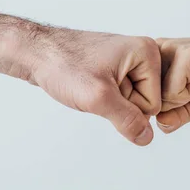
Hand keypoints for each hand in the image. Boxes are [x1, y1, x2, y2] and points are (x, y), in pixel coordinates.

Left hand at [8, 25, 161, 145]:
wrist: (36, 53)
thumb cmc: (63, 64)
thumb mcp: (98, 98)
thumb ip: (127, 120)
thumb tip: (146, 137)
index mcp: (146, 52)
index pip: (153, 104)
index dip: (126, 106)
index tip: (104, 88)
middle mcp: (142, 54)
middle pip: (145, 103)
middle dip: (119, 104)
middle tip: (96, 86)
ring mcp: (129, 62)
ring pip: (131, 102)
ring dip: (110, 102)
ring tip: (91, 84)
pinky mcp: (116, 70)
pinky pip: (119, 96)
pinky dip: (103, 98)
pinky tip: (90, 86)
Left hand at [156, 30, 189, 132]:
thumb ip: (175, 115)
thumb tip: (159, 126)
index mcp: (158, 59)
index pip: (145, 99)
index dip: (171, 107)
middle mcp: (158, 50)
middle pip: (148, 100)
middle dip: (175, 103)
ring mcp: (169, 50)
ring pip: (157, 99)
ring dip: (183, 99)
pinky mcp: (183, 55)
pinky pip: (171, 94)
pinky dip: (189, 95)